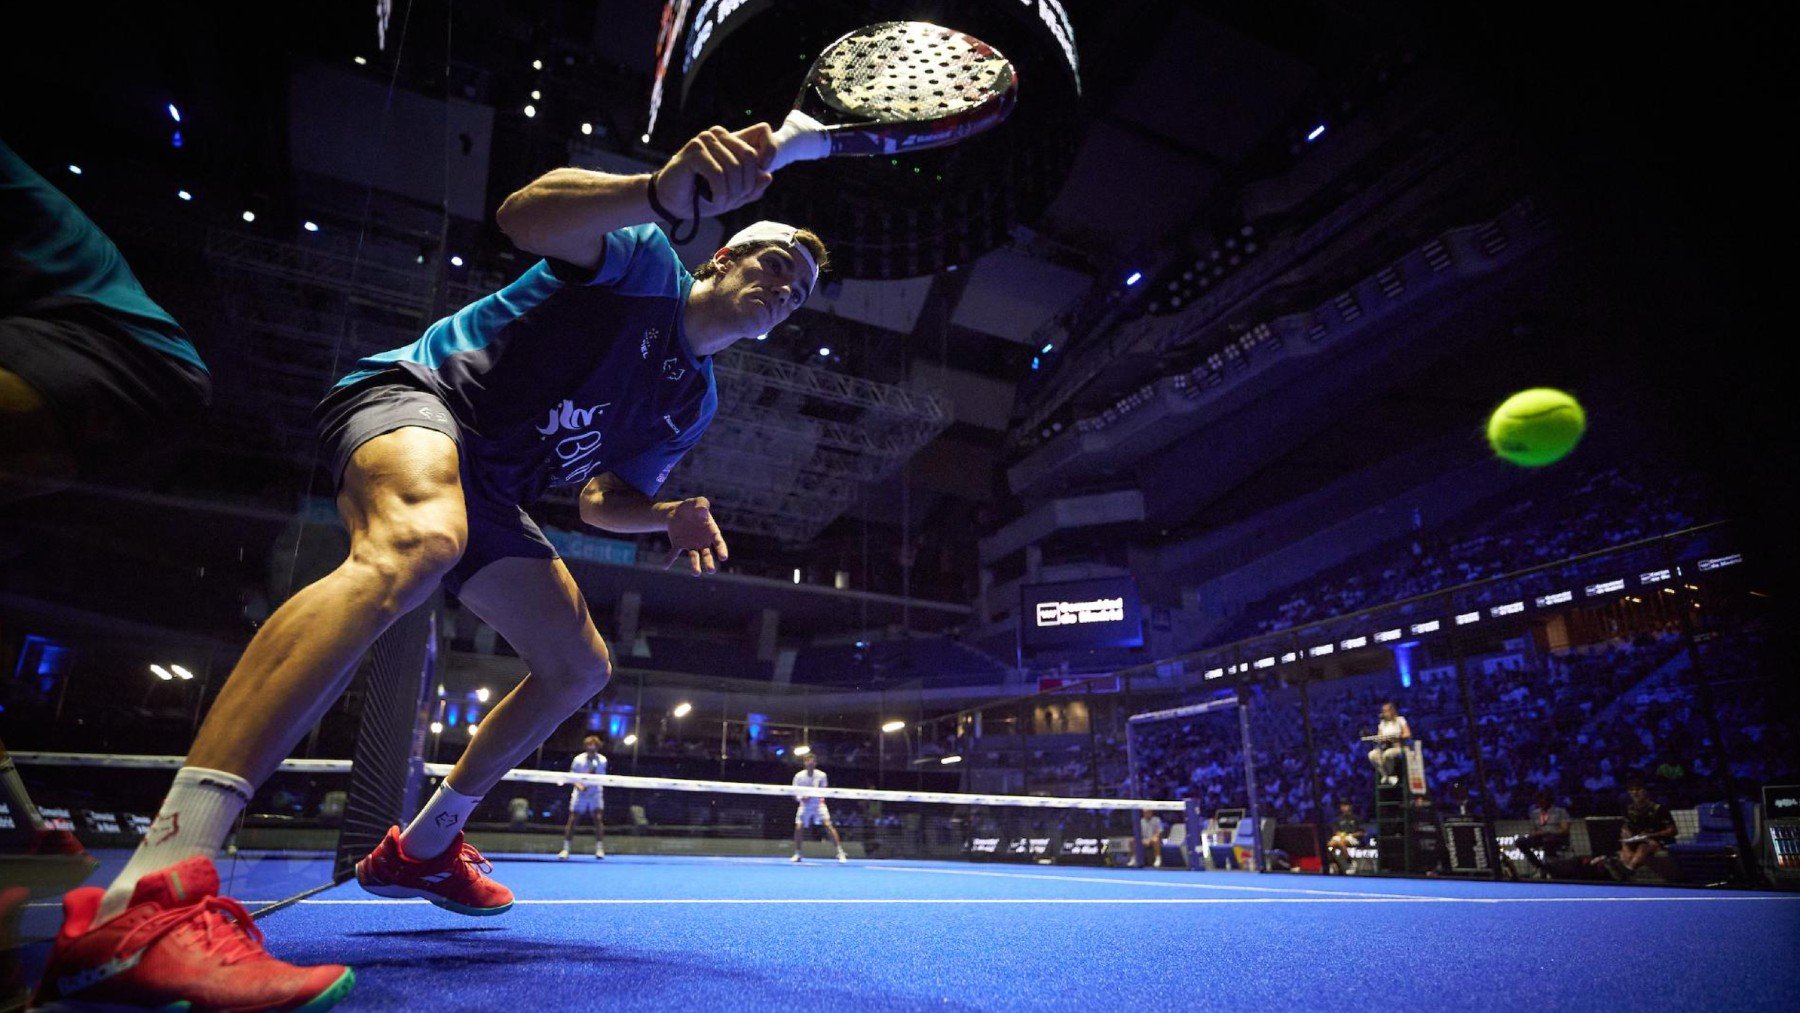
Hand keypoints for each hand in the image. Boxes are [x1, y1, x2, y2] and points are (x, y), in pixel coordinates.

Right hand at [654, 125, 775, 218]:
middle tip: (733, 201)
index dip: (769, 154)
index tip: (758, 178)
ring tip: (721, 203)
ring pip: (734, 168)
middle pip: (750, 157)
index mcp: (731, 139)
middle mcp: (718, 134)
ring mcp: (705, 140)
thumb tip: (768, 176)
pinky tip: (713, 200)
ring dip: (731, 193)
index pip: (763, 131)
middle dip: (745, 185)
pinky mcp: (694, 150)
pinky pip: (718, 174)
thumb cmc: (702, 197)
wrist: (672, 203)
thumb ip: (752, 187)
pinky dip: (719, 193)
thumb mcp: (734, 195)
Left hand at [665, 496, 727, 574]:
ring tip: (696, 573)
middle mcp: (703, 542)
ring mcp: (691, 545)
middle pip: (707, 554)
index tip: (723, 557)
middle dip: (709, 562)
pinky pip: (674, 553)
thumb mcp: (698, 501)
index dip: (722, 549)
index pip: (719, 542)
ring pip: (694, 557)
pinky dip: (669, 559)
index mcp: (711, 532)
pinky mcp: (678, 545)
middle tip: (711, 570)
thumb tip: (702, 511)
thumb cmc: (692, 507)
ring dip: (694, 565)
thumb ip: (702, 503)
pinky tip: (665, 566)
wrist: (677, 512)